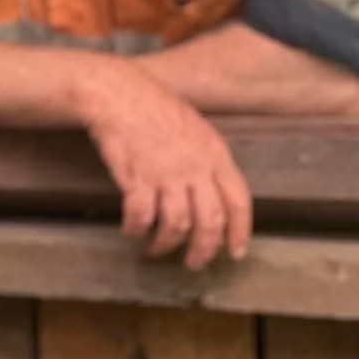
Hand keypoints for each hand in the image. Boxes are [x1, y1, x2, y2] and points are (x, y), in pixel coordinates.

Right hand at [79, 65, 251, 270]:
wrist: (119, 94)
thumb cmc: (155, 108)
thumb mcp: (196, 129)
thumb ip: (209, 160)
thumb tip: (216, 191)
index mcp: (215, 155)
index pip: (238, 202)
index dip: (239, 232)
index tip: (235, 253)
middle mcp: (194, 168)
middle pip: (209, 222)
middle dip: (203, 250)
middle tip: (193, 263)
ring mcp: (165, 174)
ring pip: (176, 226)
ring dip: (166, 244)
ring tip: (156, 250)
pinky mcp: (136, 178)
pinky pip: (140, 217)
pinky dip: (135, 229)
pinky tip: (131, 231)